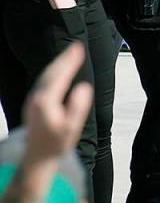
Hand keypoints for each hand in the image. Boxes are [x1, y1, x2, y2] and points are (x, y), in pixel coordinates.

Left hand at [22, 42, 91, 163]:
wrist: (36, 156)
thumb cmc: (56, 143)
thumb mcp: (71, 128)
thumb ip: (77, 107)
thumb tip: (83, 87)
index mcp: (45, 101)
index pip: (59, 76)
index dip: (69, 61)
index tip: (78, 48)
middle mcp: (36, 97)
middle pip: (51, 72)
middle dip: (64, 58)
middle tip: (77, 46)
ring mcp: (33, 100)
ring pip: (46, 76)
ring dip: (58, 63)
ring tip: (70, 54)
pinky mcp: (34, 102)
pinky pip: (44, 81)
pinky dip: (53, 71)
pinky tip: (59, 70)